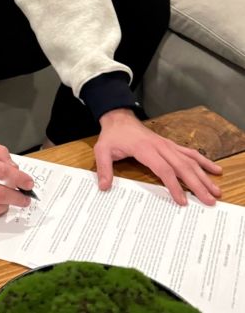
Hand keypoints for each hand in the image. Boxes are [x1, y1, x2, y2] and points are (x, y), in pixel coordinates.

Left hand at [95, 108, 222, 205]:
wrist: (119, 118)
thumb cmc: (113, 135)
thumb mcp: (102, 150)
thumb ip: (104, 168)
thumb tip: (104, 187)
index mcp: (145, 148)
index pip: (163, 169)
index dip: (174, 185)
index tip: (182, 201)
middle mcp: (160, 146)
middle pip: (182, 166)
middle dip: (197, 184)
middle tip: (209, 200)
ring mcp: (167, 145)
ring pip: (189, 160)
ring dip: (203, 175)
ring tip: (215, 190)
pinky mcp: (170, 145)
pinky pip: (189, 153)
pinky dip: (203, 161)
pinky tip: (214, 169)